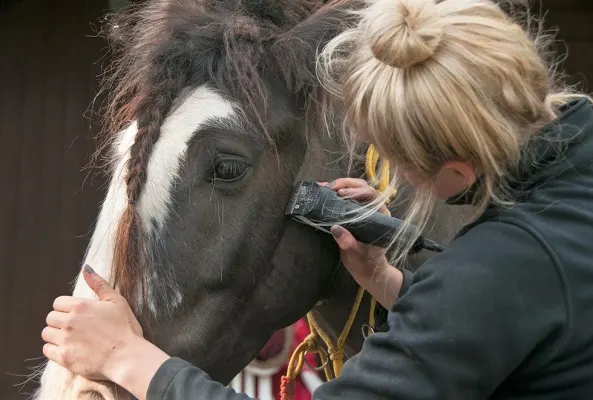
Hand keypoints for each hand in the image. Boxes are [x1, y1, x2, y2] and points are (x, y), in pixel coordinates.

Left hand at [42, 265, 145, 381]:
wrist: (128, 357)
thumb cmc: (126, 328)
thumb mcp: (117, 301)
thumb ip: (99, 284)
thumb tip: (85, 268)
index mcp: (81, 306)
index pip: (58, 303)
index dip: (66, 308)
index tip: (77, 315)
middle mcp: (69, 322)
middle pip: (50, 318)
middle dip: (60, 321)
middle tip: (75, 328)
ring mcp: (65, 340)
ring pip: (46, 334)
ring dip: (55, 335)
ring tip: (71, 339)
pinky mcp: (64, 357)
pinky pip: (47, 350)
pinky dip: (54, 349)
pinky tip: (68, 349)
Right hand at [319, 178, 402, 308]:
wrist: (367, 269)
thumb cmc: (366, 263)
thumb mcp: (356, 256)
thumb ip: (348, 243)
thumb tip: (336, 228)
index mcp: (381, 218)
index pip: (373, 196)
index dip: (358, 192)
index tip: (343, 194)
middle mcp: (375, 210)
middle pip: (364, 187)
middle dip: (347, 184)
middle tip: (330, 187)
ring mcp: (365, 209)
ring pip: (356, 188)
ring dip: (340, 185)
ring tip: (324, 187)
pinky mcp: (355, 211)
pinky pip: (348, 196)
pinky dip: (336, 191)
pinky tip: (323, 190)